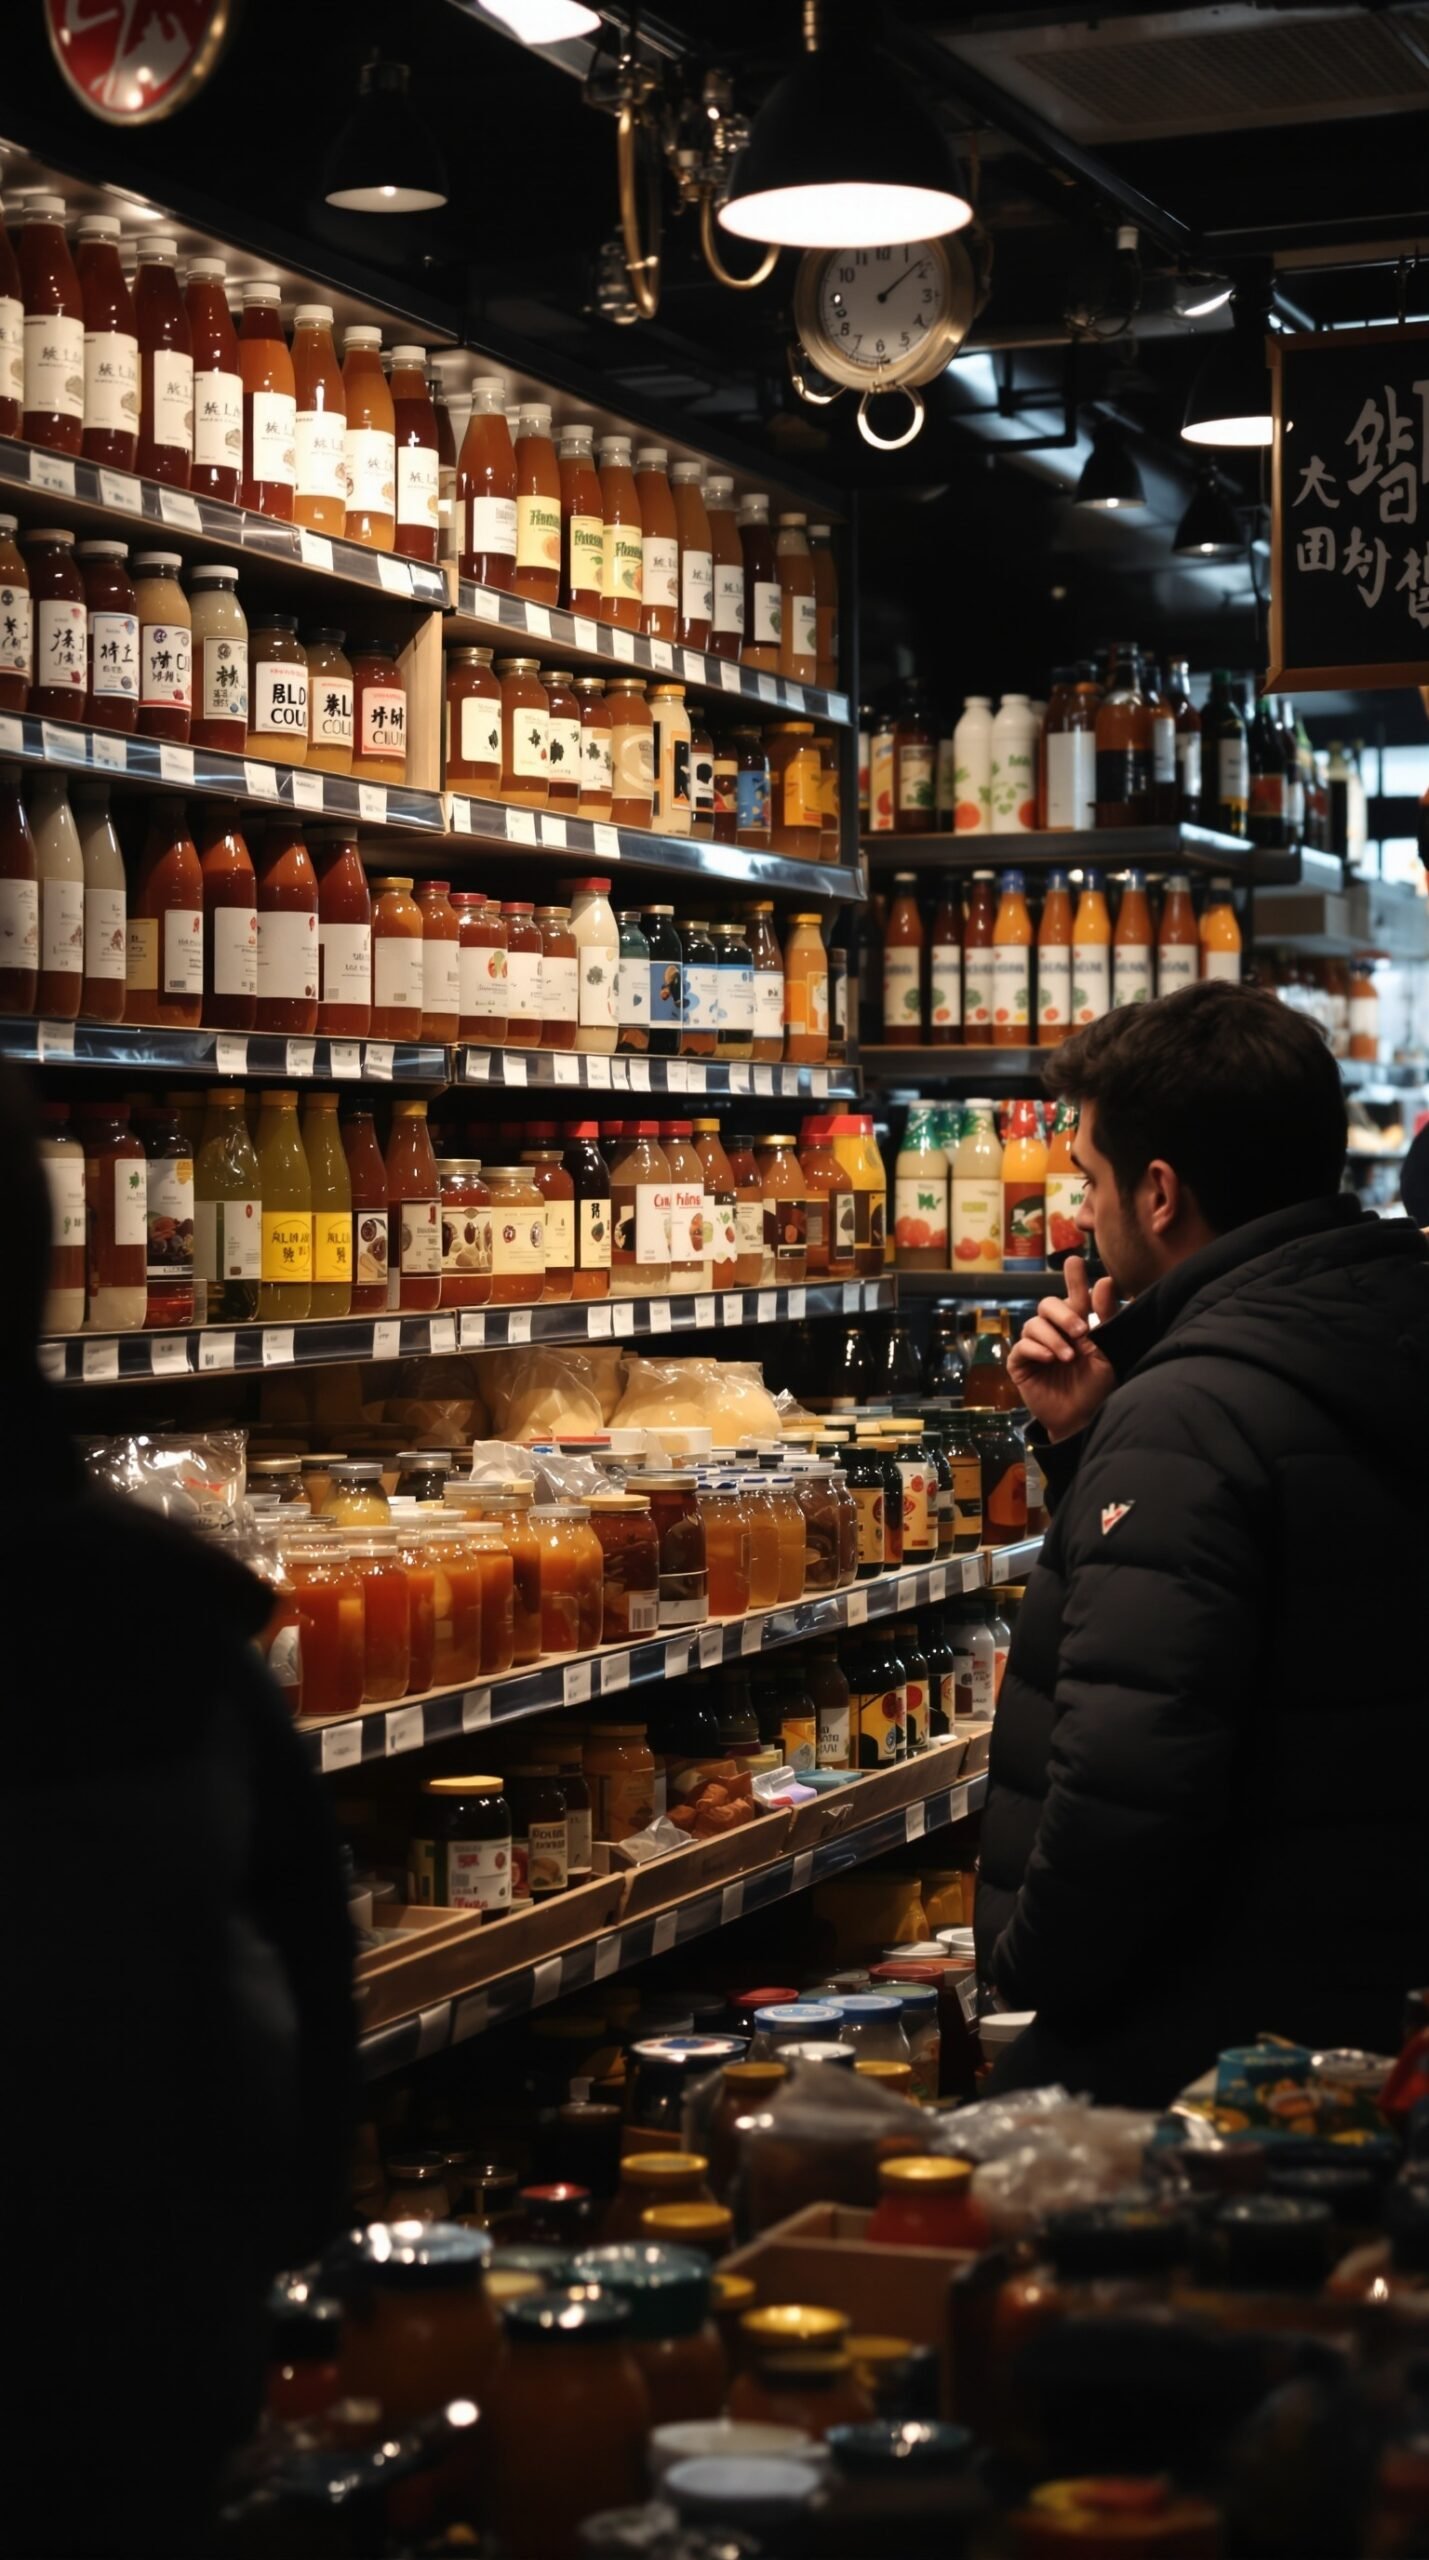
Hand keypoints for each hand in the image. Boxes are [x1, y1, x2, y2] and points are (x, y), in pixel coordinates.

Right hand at [1007, 1255, 1119, 1441]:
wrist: (1082, 1419)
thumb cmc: (1097, 1385)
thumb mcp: (1107, 1350)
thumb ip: (1105, 1317)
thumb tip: (1105, 1280)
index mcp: (1076, 1324)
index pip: (1074, 1294)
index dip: (1073, 1277)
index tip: (1074, 1261)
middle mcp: (1053, 1331)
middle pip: (1047, 1304)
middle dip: (1063, 1314)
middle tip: (1081, 1331)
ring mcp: (1035, 1347)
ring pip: (1034, 1324)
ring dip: (1053, 1338)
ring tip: (1069, 1357)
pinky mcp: (1020, 1364)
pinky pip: (1022, 1347)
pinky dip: (1036, 1349)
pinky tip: (1050, 1359)